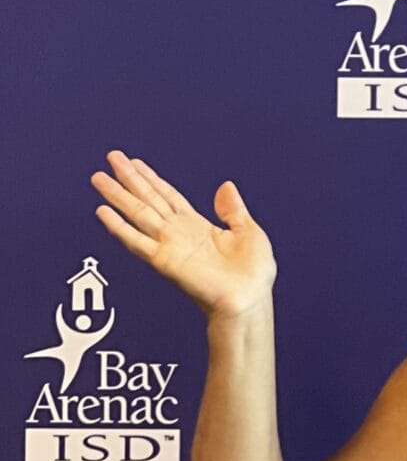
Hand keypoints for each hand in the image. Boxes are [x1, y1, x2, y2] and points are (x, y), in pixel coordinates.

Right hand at [91, 151, 276, 322]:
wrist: (248, 301)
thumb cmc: (253, 277)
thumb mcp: (249, 232)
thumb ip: (233, 209)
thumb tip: (226, 187)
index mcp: (199, 227)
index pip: (168, 195)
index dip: (151, 178)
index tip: (135, 163)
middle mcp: (180, 234)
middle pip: (148, 199)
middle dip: (129, 179)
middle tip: (111, 159)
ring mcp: (170, 246)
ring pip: (138, 213)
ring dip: (118, 196)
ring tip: (99, 179)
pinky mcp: (164, 261)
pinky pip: (136, 241)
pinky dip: (119, 227)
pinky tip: (104, 212)